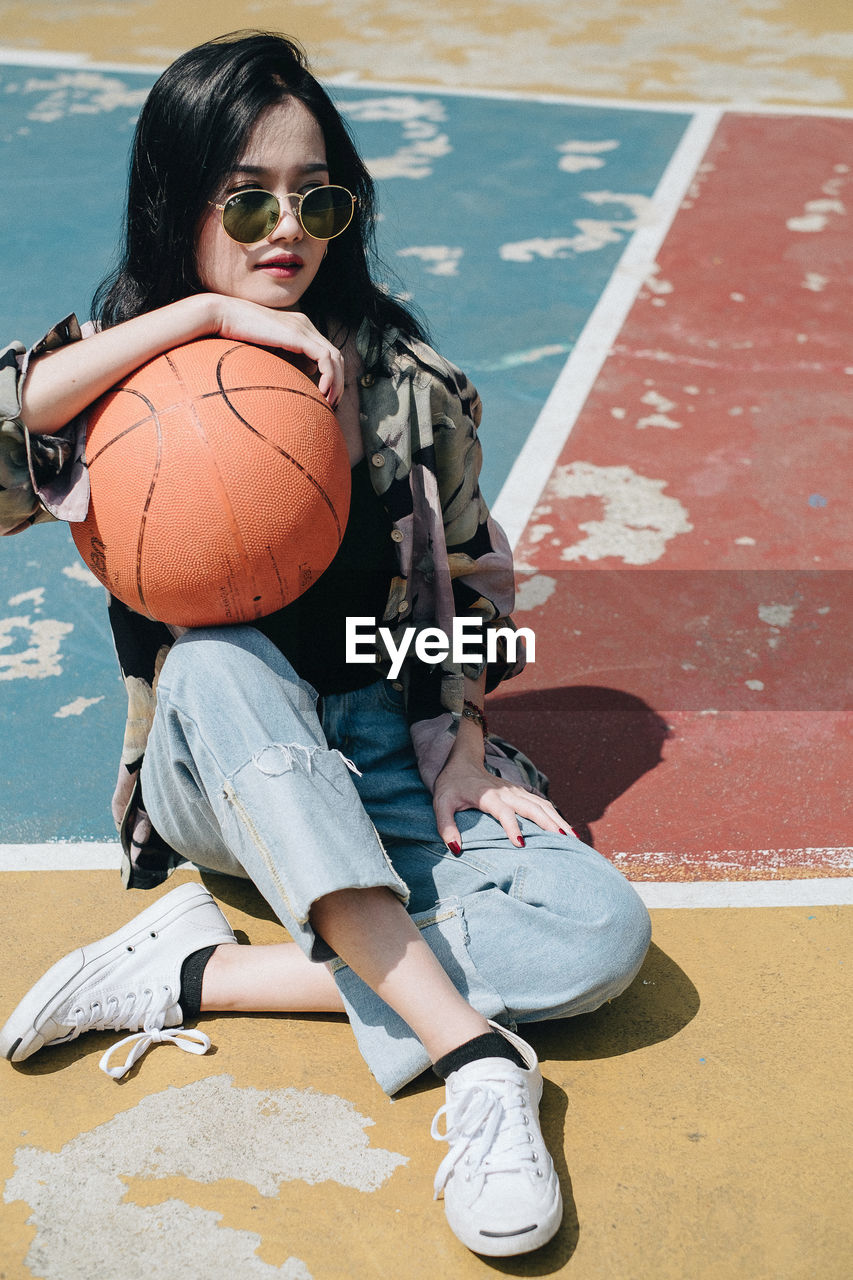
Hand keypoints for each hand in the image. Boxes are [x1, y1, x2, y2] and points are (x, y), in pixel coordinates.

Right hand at [207, 295, 344, 405]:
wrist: (222, 316)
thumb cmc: (234, 336)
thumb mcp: (264, 353)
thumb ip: (280, 363)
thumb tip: (291, 383)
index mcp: (299, 329)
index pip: (327, 353)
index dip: (332, 376)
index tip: (325, 398)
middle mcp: (305, 326)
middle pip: (336, 356)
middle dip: (339, 382)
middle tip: (332, 404)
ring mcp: (303, 328)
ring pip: (335, 357)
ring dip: (336, 382)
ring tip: (329, 403)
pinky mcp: (298, 335)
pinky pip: (324, 357)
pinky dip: (328, 376)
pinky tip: (322, 392)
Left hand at [432, 755, 571, 852]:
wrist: (462, 762)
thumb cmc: (451, 786)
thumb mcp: (441, 803)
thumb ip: (445, 825)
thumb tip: (455, 849)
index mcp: (488, 796)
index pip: (503, 811)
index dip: (511, 826)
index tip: (520, 844)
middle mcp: (507, 792)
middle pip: (532, 807)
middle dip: (548, 824)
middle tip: (563, 842)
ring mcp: (516, 792)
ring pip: (541, 805)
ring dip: (557, 820)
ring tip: (573, 839)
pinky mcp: (521, 793)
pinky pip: (542, 804)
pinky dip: (555, 815)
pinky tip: (566, 829)